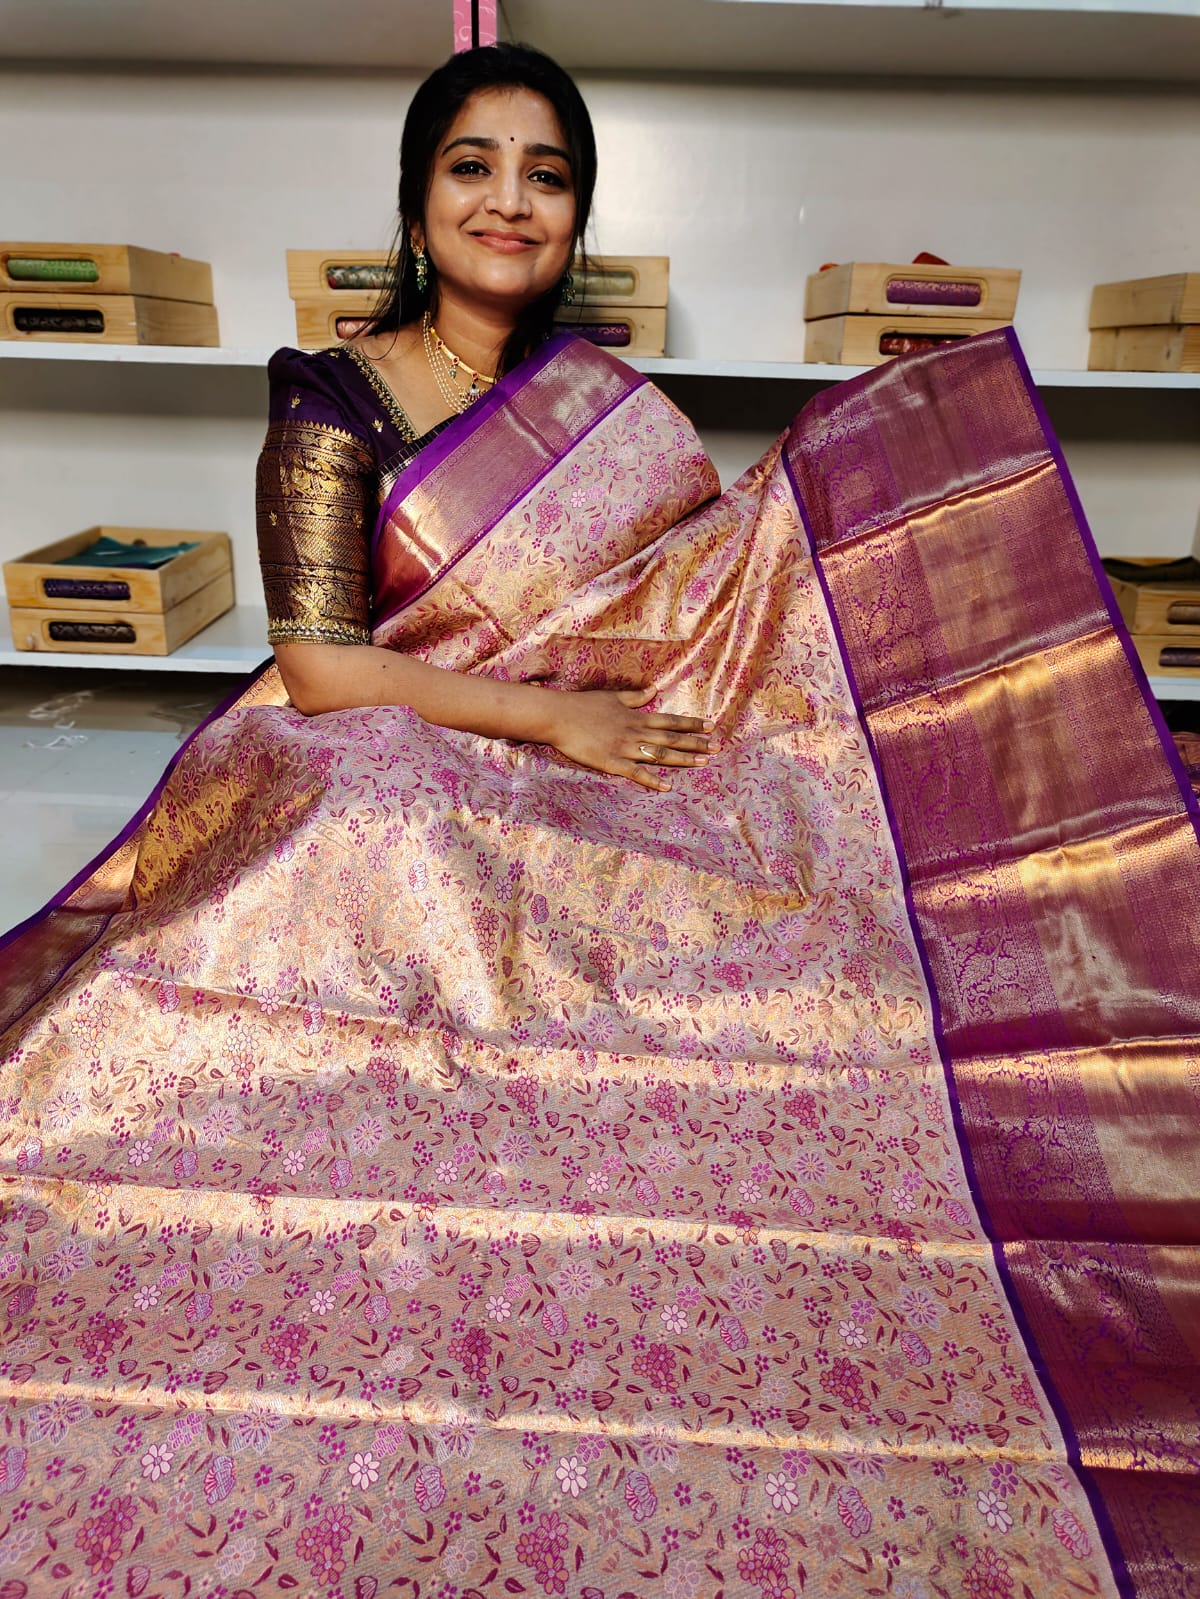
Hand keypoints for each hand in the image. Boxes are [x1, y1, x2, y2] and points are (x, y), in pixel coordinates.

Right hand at [538, 686, 718, 790]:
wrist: (559, 716)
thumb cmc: (583, 705)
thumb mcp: (612, 696)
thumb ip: (635, 697)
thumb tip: (654, 690)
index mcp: (636, 716)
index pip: (671, 721)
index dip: (692, 725)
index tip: (711, 727)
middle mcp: (635, 732)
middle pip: (671, 739)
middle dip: (696, 743)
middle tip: (717, 748)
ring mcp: (625, 748)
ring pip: (659, 755)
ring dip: (682, 759)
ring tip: (703, 763)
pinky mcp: (611, 762)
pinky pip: (636, 773)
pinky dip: (652, 780)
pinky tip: (667, 786)